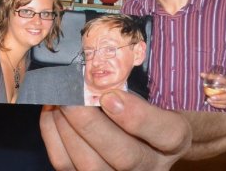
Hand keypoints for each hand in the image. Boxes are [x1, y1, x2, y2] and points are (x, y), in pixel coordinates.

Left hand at [41, 91, 190, 169]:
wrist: (143, 140)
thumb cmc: (146, 110)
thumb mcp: (154, 95)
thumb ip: (135, 86)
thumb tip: (100, 65)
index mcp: (173, 140)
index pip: (169, 134)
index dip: (138, 117)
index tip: (110, 96)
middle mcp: (151, 167)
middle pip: (125, 157)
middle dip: (91, 125)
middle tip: (69, 97)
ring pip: (91, 166)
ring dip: (67, 130)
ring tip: (57, 101)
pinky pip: (66, 166)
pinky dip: (53, 137)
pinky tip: (52, 112)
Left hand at [200, 69, 225, 109]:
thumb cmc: (222, 81)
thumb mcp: (218, 77)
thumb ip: (211, 76)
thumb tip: (201, 74)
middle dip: (220, 97)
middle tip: (211, 97)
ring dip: (217, 101)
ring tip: (209, 100)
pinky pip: (224, 105)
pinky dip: (218, 105)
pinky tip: (211, 103)